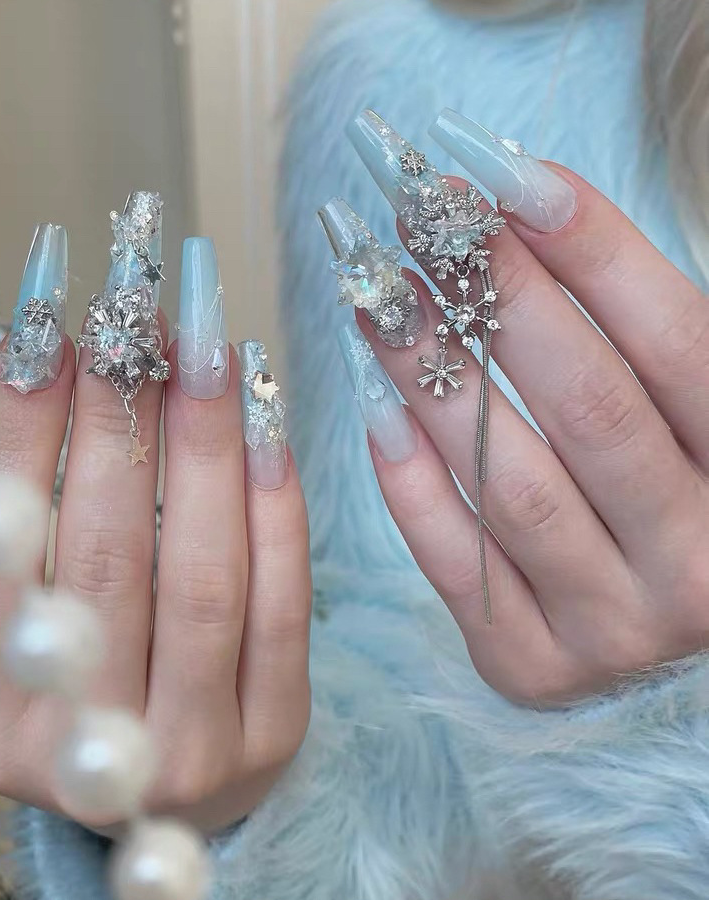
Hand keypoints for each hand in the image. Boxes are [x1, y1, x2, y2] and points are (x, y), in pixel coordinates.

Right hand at [0, 306, 310, 834]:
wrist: (164, 794)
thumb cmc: (52, 697)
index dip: (19, 439)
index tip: (43, 332)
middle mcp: (87, 748)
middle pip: (108, 560)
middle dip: (119, 421)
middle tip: (131, 317)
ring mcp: (193, 749)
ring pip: (204, 574)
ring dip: (206, 446)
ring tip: (202, 346)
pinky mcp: (277, 729)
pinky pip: (283, 600)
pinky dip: (274, 502)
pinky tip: (262, 420)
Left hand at [344, 110, 708, 704]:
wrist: (669, 669)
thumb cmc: (672, 506)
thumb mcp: (689, 425)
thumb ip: (636, 344)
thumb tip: (525, 208)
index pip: (679, 345)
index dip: (596, 252)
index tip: (508, 174)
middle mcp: (700, 563)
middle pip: (590, 409)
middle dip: (499, 299)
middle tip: (419, 219)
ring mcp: (615, 626)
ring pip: (512, 486)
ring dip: (434, 377)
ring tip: (372, 293)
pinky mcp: (533, 665)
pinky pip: (459, 565)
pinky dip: (411, 483)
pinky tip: (371, 404)